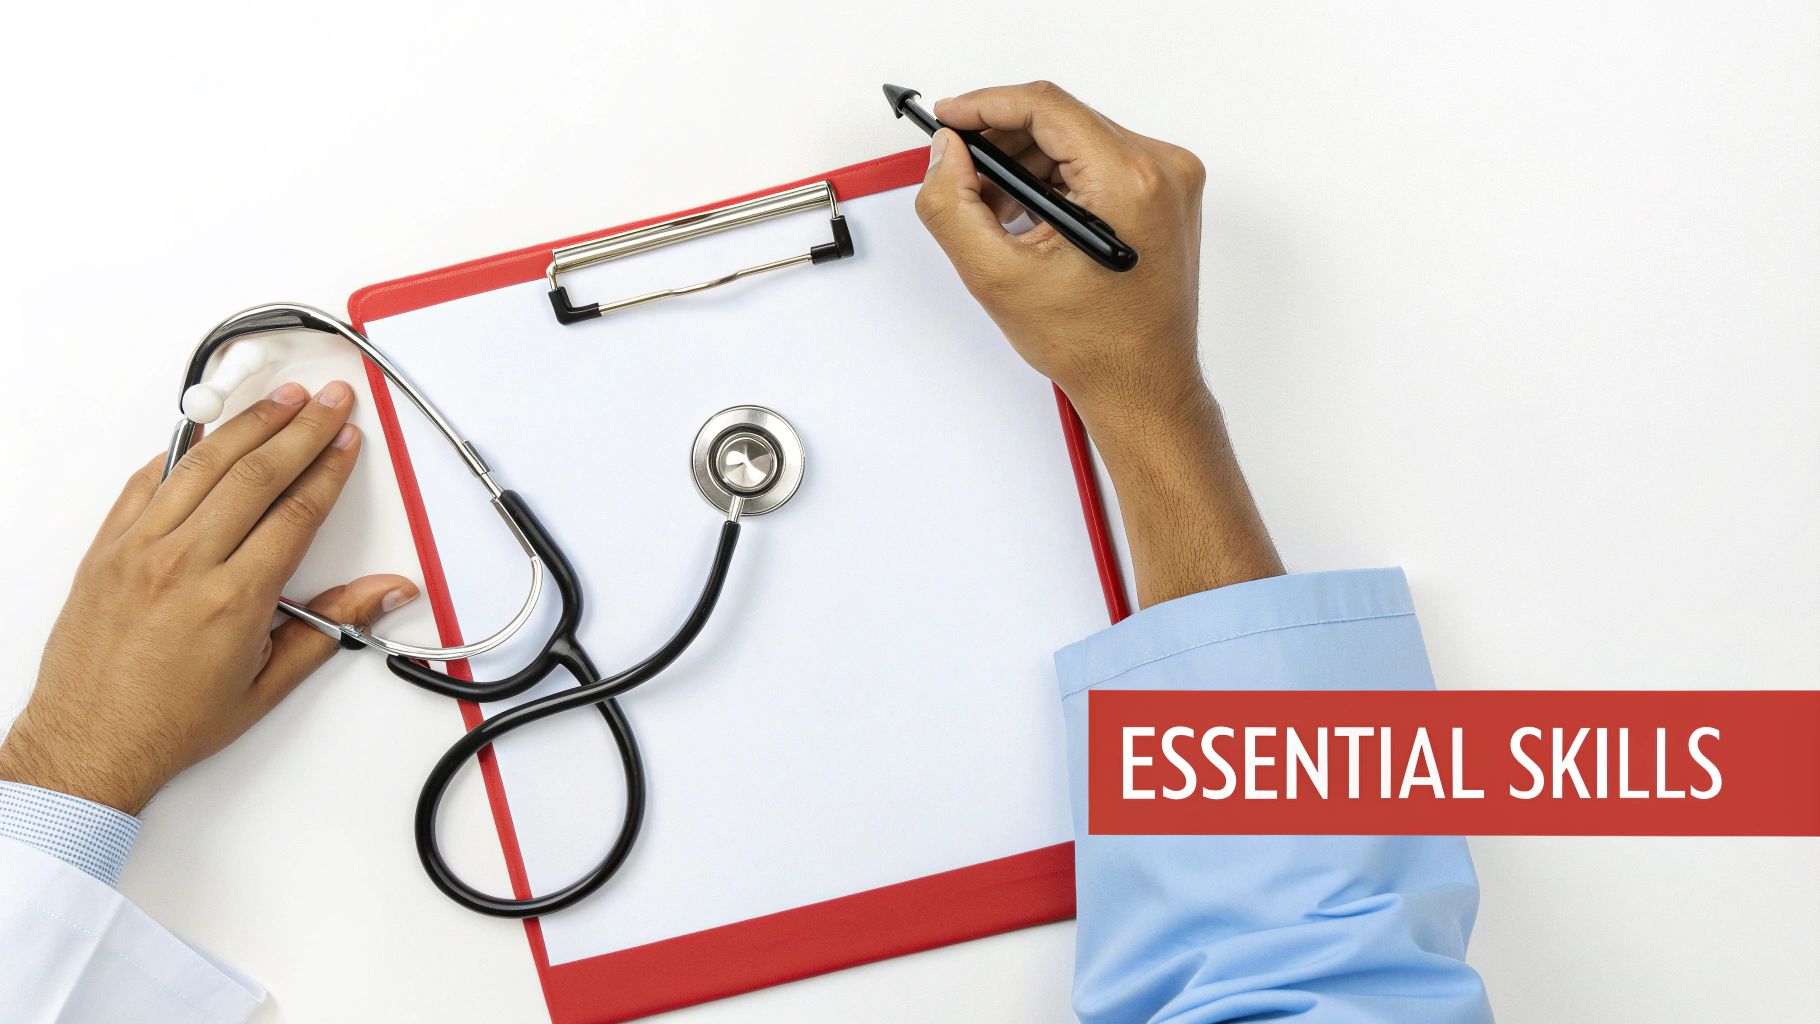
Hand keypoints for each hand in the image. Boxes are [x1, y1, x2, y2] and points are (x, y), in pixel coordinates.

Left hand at [0, 381, 417, 813]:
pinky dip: (182, 452)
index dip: (328, 468)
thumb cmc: (171, 722)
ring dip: (248, 424)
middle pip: (256, 474)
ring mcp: (139, 551)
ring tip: (279, 399)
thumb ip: (332, 625)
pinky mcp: (107, 549)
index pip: (295, 512)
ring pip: (203, 465)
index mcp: (233, 600)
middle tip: (327, 399)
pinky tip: (208, 434)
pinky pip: (148, 482)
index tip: (347, 440)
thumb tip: (386, 592)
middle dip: (300, 428)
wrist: (90, 743)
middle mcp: (184, 565)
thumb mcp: (269, 682)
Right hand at [915, 82, 1282, 604]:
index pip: (1045, 107)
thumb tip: (945, 154)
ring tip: (994, 214)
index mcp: (1128, 181)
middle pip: (1061, 120)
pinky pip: (1098, 162)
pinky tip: (1029, 219)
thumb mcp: (997, 276)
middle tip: (961, 177)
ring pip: (1077, 139)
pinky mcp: (1167, 194)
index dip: (985, 105)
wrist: (1142, 385)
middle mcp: (1161, 169)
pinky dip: (1056, 180)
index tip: (948, 118)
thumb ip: (953, 206)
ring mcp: (1170, 180)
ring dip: (1027, 165)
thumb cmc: (1093, 346)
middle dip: (1002, 144)